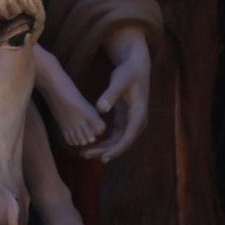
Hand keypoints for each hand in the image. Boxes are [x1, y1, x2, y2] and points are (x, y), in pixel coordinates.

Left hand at [79, 26, 150, 161]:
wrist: (136, 66)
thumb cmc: (128, 72)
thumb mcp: (119, 81)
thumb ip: (110, 94)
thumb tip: (100, 109)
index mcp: (139, 115)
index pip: (127, 138)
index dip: (115, 150)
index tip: (103, 158)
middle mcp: (138, 122)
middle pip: (122, 143)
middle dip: (105, 151)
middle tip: (85, 154)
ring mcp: (132, 121)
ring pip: (118, 141)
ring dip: (104, 148)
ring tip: (85, 152)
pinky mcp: (126, 119)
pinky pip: (116, 135)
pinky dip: (105, 140)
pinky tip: (92, 142)